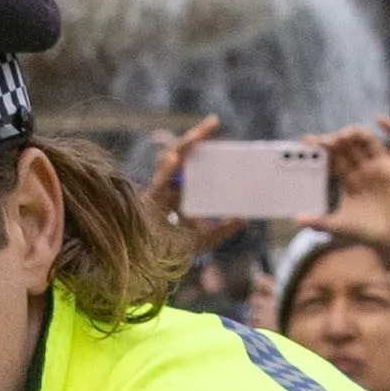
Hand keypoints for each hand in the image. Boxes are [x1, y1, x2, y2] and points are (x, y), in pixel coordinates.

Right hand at [145, 118, 243, 255]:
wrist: (146, 268)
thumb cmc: (167, 254)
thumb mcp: (199, 241)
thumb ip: (220, 231)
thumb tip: (243, 220)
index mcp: (175, 194)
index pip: (188, 164)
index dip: (200, 148)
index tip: (217, 133)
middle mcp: (164, 189)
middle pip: (179, 157)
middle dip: (195, 138)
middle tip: (213, 122)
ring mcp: (154, 194)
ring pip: (167, 163)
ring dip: (183, 147)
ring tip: (198, 134)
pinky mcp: (146, 203)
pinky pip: (157, 184)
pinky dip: (166, 171)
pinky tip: (175, 159)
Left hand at [305, 119, 389, 293]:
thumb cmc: (368, 233)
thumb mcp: (340, 227)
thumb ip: (319, 222)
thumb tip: (296, 219)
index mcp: (349, 178)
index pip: (334, 157)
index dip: (322, 148)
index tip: (307, 141)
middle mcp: (365, 168)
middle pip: (349, 145)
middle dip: (336, 140)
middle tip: (325, 141)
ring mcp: (383, 165)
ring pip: (369, 140)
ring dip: (357, 134)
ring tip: (343, 136)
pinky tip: (380, 120)